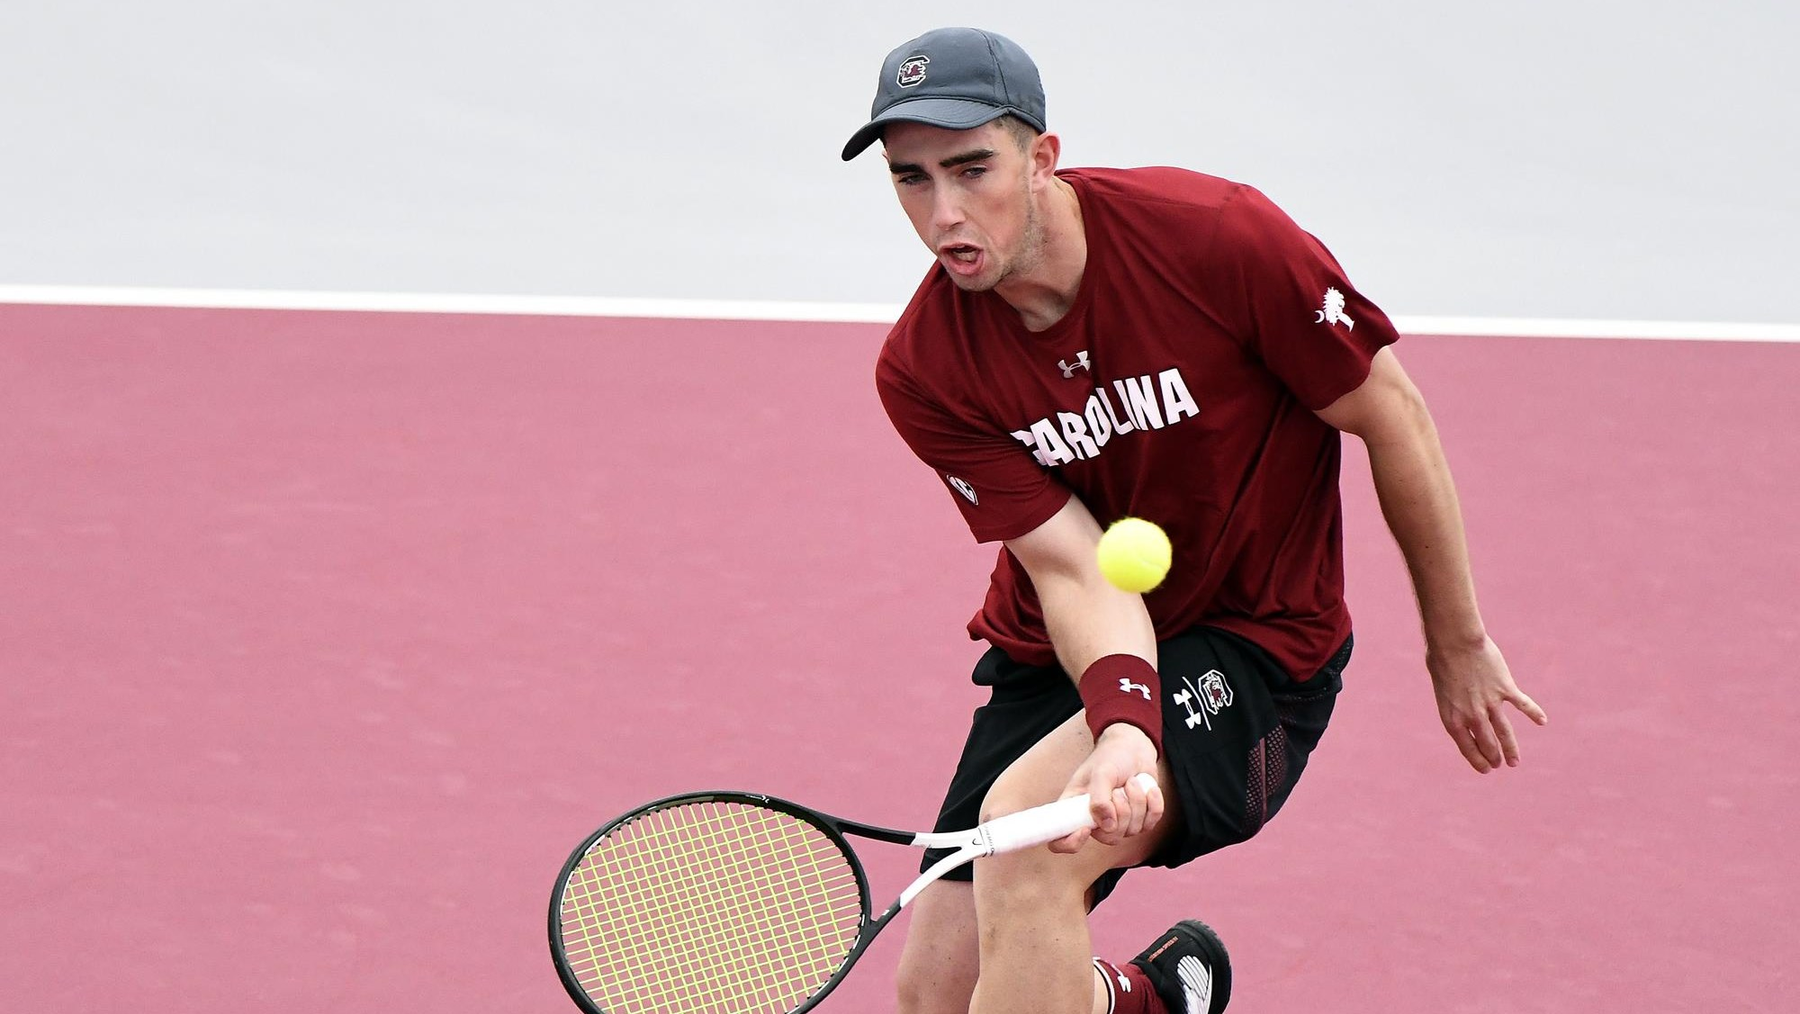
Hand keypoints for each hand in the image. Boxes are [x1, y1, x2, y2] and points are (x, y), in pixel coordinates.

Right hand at [1048, 724, 1163, 852]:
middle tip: (1118, 789)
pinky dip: (1153, 803)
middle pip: (1109, 838)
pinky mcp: (1140, 820)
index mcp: (1074, 809)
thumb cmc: (1111, 757)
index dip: (1071, 842)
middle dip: (1121, 811)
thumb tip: (1107, 827)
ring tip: (1131, 782)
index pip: (1060, 841)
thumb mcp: (1101, 772)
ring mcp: (1118, 823)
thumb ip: (1100, 799)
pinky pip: (1150, 823)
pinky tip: (1148, 789)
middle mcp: (1094, 821)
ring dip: (1136, 801)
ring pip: (1133, 830)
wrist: (1134, 749)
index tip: (1085, 829)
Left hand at [1429, 634, 1547, 771]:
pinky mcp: (1505, 689)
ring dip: (1511, 748)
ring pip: (1504, 733)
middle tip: (1500, 764)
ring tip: (1515, 762)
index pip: (1467, 747)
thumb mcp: (1442, 687)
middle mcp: (1472, 715)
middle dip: (1494, 756)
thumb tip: (1462, 705)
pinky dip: (1534, 713)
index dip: (1477, 760)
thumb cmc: (1443, 659)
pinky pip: (1523, 705)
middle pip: (1487, 743)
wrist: (1455, 642)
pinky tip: (1542, 721)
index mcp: (1453, 717)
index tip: (1486, 769)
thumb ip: (1455, 702)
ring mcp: (1490, 703)